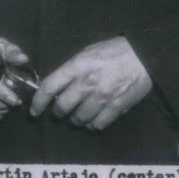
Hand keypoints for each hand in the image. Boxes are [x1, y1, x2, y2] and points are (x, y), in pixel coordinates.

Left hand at [30, 36, 151, 130]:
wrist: (144, 54)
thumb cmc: (112, 51)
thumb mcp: (86, 53)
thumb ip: (70, 70)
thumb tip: (54, 86)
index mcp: (77, 66)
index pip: (49, 87)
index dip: (38, 102)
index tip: (34, 111)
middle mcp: (87, 82)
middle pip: (62, 106)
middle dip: (57, 112)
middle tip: (59, 112)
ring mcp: (102, 96)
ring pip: (79, 118)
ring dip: (74, 121)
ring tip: (76, 118)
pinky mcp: (117, 106)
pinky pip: (98, 124)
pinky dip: (92, 126)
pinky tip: (92, 122)